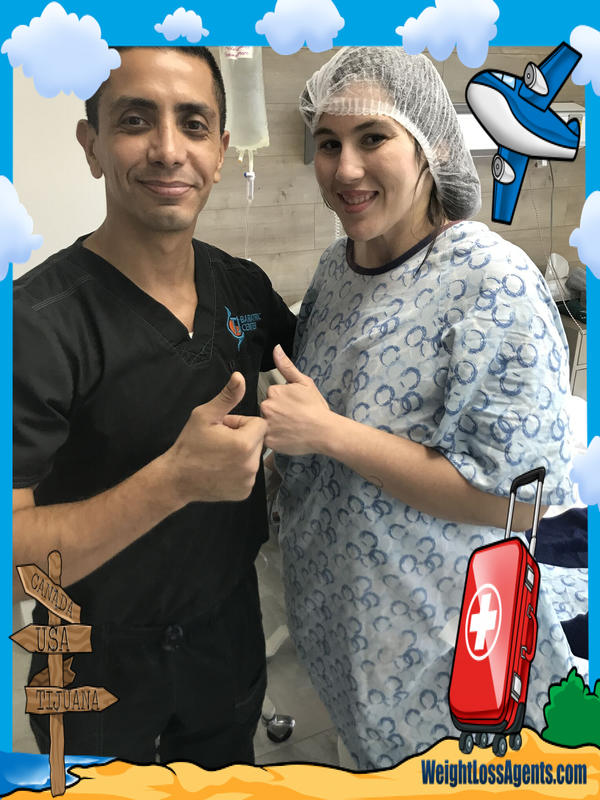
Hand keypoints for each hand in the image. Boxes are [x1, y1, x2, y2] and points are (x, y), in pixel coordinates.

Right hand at [166, 372, 266, 503]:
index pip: (259, 424)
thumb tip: (240, 377)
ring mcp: (248, 481)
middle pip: (258, 440)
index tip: (224, 429)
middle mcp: (251, 465)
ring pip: (254, 457)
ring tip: (220, 455)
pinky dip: (239, 470)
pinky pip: (249, 473)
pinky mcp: (244, 492)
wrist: (176, 479)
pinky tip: (221, 469)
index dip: (241, 423)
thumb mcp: (204, 415)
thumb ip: (227, 397)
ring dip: (241, 453)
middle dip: (242, 437)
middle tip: (220, 442)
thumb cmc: (189, 445)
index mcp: (244, 444)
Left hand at [260, 345, 333, 455]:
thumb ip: (286, 366)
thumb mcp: (304, 383)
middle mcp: (266, 406)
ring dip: (274, 426)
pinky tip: (287, 437)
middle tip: (293, 418)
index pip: (271, 395)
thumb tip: (276, 349)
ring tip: (290, 429)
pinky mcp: (268, 441)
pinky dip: (274, 438)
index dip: (283, 401)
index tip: (293, 407)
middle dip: (276, 413)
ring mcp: (266, 425)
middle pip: (266, 409)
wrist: (325, 432)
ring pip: (265, 424)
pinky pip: (266, 439)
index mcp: (273, 391)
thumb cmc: (316, 408)